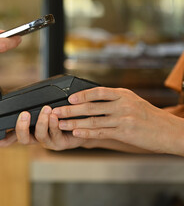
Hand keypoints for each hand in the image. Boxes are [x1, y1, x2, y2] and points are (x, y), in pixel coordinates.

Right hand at [0, 105, 87, 150]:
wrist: (83, 124)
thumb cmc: (61, 113)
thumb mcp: (42, 107)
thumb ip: (31, 105)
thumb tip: (19, 93)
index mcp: (28, 130)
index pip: (8, 137)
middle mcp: (36, 138)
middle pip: (21, 139)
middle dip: (21, 127)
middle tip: (24, 115)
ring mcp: (47, 141)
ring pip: (39, 136)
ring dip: (41, 122)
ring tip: (46, 110)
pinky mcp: (60, 143)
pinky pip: (55, 135)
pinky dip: (54, 124)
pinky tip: (55, 115)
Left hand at [53, 87, 183, 155]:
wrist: (169, 131)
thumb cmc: (150, 117)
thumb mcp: (133, 101)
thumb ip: (115, 99)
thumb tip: (93, 99)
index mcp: (123, 94)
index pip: (99, 92)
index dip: (82, 94)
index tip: (69, 98)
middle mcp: (122, 105)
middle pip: (91, 106)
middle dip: (71, 109)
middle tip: (56, 111)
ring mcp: (123, 119)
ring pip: (93, 120)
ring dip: (74, 122)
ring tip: (61, 123)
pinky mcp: (124, 133)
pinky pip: (101, 132)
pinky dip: (86, 132)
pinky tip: (76, 133)